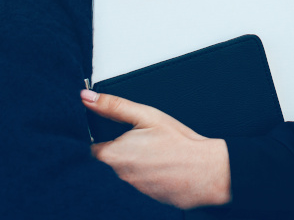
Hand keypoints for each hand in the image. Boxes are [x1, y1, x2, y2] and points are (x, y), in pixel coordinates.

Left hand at [82, 89, 230, 209]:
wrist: (206, 173)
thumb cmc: (178, 143)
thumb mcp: (146, 116)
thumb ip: (114, 106)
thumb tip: (88, 98)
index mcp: (114, 154)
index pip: (93, 147)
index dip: (104, 136)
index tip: (119, 131)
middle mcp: (119, 175)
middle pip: (110, 159)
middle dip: (122, 148)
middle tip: (144, 138)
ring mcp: (134, 188)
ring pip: (127, 170)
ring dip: (137, 161)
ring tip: (158, 150)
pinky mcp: (148, 196)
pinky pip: (142, 182)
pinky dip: (149, 172)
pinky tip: (164, 164)